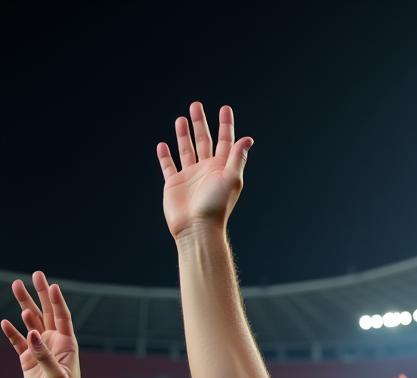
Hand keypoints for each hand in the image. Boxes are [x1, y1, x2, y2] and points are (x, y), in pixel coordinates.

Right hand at [2, 273, 83, 377]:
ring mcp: (41, 351)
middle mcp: (54, 344)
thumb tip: (32, 333)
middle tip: (35, 274)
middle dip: (40, 294)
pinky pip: (18, 342)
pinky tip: (4, 321)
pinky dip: (12, 331)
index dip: (57, 301)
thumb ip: (45, 356)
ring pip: (30, 323)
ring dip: (24, 305)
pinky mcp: (29, 361)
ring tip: (16, 286)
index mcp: (67, 345)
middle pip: (46, 314)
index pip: (62, 317)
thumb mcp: (57, 377)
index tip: (51, 284)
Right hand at [157, 102, 252, 240]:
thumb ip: (237, 157)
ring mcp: (190, 176)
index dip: (225, 125)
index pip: (225, 142)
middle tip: (196, 105)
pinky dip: (165, 156)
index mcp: (222, 168)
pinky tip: (163, 145)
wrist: (197, 228)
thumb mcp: (231, 178)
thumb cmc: (217, 206)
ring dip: (183, 134)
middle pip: (204, 141)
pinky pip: (168, 166)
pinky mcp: (174, 184)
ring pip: (186, 150)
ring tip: (181, 119)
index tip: (225, 109)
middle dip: (201, 123)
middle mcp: (206, 170)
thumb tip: (248, 139)